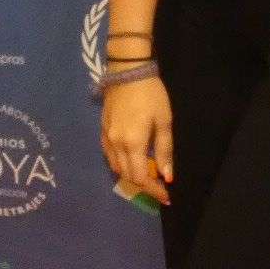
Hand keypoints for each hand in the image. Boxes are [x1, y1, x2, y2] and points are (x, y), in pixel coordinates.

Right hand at [100, 77, 173, 204]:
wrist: (128, 72)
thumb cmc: (151, 95)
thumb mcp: (164, 122)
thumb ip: (165, 151)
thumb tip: (167, 176)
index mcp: (133, 143)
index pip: (141, 178)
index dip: (153, 190)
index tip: (166, 196)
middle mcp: (116, 145)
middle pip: (127, 176)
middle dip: (144, 185)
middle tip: (160, 188)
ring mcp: (106, 138)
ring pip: (116, 168)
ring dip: (132, 176)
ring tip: (148, 176)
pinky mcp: (102, 131)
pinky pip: (109, 156)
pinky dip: (120, 164)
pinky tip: (132, 161)